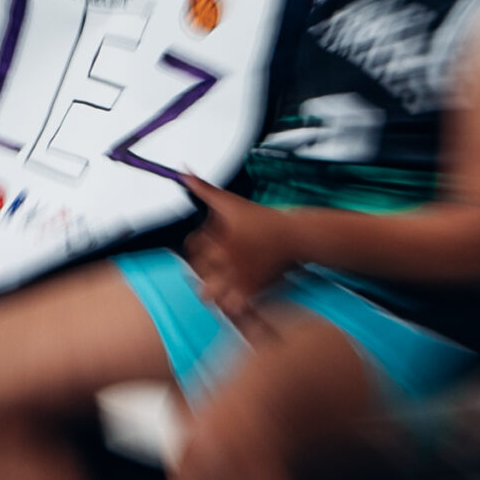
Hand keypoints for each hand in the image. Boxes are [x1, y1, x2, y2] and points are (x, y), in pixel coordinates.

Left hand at [181, 175, 300, 321]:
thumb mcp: (231, 202)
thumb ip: (204, 189)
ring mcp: (239, 279)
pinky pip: (230, 306)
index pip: (191, 248)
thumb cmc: (264, 220)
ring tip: (219, 279)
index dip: (196, 245)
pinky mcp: (252, 292)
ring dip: (210, 287)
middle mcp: (227, 262)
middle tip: (214, 262)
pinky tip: (233, 291)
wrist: (296, 238)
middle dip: (201, 266)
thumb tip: (184, 173)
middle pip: (196, 272)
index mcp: (219, 240)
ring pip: (209, 294)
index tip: (207, 244)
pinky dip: (228, 302)